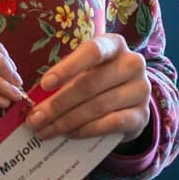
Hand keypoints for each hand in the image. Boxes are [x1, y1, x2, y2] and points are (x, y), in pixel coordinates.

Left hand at [29, 34, 150, 143]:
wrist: (129, 101)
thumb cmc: (98, 80)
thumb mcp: (83, 71)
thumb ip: (64, 81)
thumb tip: (36, 102)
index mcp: (115, 45)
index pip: (92, 51)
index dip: (68, 68)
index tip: (45, 85)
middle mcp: (133, 63)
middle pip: (91, 83)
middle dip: (58, 103)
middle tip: (35, 119)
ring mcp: (141, 90)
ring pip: (99, 105)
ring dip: (67, 120)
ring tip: (46, 130)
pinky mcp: (143, 115)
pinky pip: (112, 123)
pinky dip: (87, 130)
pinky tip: (70, 134)